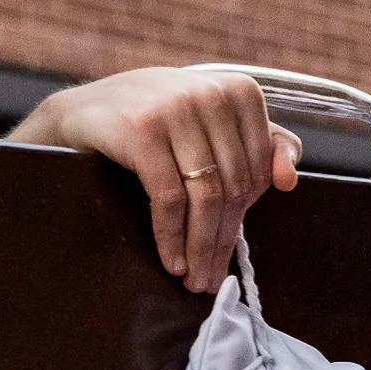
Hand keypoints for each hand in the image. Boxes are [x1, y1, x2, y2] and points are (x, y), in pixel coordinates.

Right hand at [5, 67, 302, 292]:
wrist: (81, 115)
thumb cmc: (153, 126)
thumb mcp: (210, 127)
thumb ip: (261, 146)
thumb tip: (289, 180)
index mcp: (239, 91)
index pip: (257, 171)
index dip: (245, 216)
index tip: (230, 248)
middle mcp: (210, 93)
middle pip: (232, 187)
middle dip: (221, 242)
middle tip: (211, 279)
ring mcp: (175, 107)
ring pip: (205, 196)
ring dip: (200, 248)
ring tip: (194, 278)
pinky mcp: (142, 129)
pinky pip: (169, 198)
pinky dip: (172, 237)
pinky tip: (172, 261)